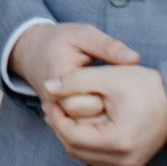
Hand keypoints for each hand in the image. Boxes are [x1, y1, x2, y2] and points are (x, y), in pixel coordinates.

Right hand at [9, 22, 139, 121]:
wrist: (32, 52)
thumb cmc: (61, 41)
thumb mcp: (84, 35)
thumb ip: (108, 46)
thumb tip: (134, 58)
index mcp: (59, 80)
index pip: (88, 104)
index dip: (106, 97)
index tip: (114, 84)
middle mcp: (53, 102)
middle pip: (87, 122)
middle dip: (107, 112)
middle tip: (116, 96)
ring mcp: (55, 112)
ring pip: (83, 130)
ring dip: (102, 120)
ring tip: (110, 100)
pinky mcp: (59, 118)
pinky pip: (80, 130)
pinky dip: (95, 122)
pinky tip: (103, 107)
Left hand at [48, 64, 166, 165]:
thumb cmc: (146, 85)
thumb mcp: (109, 76)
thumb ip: (76, 80)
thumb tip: (47, 86)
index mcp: (119, 140)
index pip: (72, 136)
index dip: (56, 117)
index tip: (49, 99)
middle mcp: (125, 159)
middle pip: (76, 149)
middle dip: (61, 127)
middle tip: (52, 106)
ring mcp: (130, 164)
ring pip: (86, 156)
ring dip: (72, 136)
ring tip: (64, 113)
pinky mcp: (132, 163)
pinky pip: (99, 157)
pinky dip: (87, 142)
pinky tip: (82, 123)